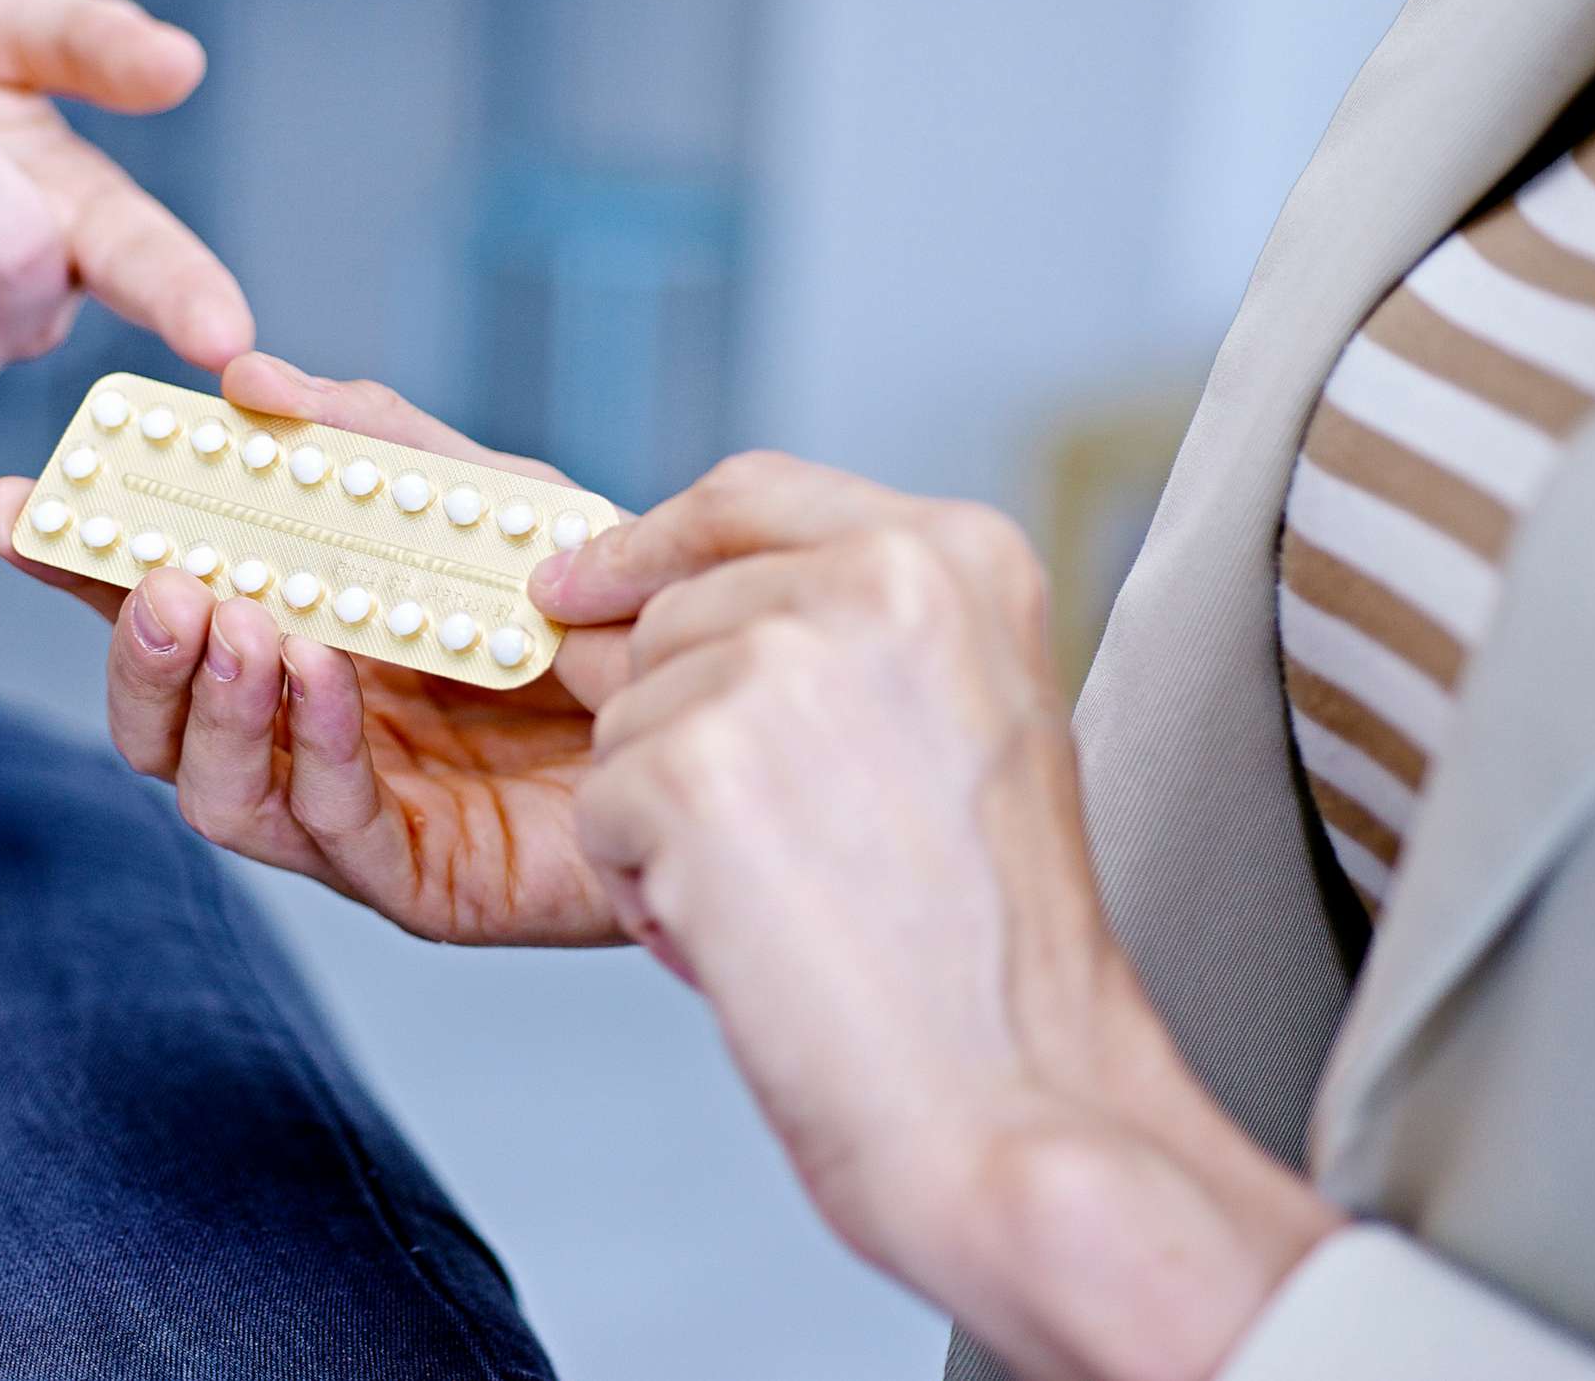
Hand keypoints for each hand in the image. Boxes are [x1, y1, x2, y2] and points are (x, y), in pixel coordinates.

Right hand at [0, 353, 627, 945]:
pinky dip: (310, 748)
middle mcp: (302, 733)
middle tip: (151, 574)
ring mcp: (352, 815)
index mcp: (298, 636)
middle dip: (131, 644)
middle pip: (158, 717)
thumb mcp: (488, 498)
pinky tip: (322, 672)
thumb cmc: (601, 609)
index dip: (81, 560)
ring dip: (209, 699)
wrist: (723, 700)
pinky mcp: (420, 881)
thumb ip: (375, 441)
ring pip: (216, 789)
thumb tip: (249, 376)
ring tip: (232, 616)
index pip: (161, 603)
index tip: (17, 505)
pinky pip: (331, 830)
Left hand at [535, 453, 1340, 1380]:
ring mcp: (776, 668)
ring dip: (670, 822)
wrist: (1017, 1100)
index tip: (577, 579)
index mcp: (958, 553)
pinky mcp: (689, 766)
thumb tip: (644, 620)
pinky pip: (602, 811)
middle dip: (681, 729)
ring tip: (792, 900)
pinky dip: (648, 891)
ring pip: (625, 718)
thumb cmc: (991, 948)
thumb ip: (843, 637)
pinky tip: (751, 939)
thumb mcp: (963, 722)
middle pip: (670, 616)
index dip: (648, 541)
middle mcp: (873, 580)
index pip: (750, 495)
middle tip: (793, 849)